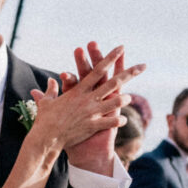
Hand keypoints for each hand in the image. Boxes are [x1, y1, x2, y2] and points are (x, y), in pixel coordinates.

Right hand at [32, 41, 144, 165]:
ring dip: (123, 99)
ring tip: (129, 97)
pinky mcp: (93, 126)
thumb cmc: (45, 121)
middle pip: (113, 83)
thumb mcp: (47, 103)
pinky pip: (110, 122)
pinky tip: (123, 120)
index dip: (111, 58)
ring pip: (115, 102)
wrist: (46, 139)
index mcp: (78, 90)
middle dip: (129, 73)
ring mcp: (92, 112)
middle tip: (143, 66)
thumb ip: (50, 91)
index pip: (98, 70)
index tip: (121, 48)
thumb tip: (50, 82)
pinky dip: (118, 121)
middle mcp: (88, 99)